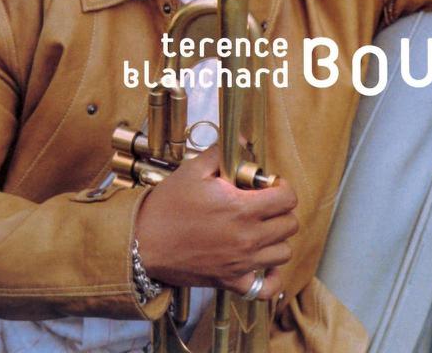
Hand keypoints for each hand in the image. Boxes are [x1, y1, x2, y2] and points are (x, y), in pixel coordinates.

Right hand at [134, 145, 297, 299]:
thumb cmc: (167, 207)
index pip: (287, 199)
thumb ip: (222, 153)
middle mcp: (247, 238)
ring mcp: (241, 263)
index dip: (283, 187)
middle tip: (264, 203)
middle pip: (289, 224)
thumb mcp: (192, 170)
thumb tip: (243, 143)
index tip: (270, 185)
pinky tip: (262, 263)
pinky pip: (265, 288)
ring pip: (283, 253)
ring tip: (261, 228)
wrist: (142, 244)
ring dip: (277, 238)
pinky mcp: (230, 281)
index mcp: (241, 209)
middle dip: (281, 210)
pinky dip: (270, 277)